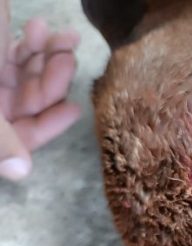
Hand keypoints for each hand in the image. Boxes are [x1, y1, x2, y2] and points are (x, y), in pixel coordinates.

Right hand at [0, 14, 80, 180]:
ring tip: (63, 37)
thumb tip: (20, 171)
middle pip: (32, 101)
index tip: (73, 108)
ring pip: (30, 75)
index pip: (26, 136)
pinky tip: (41, 29)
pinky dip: (31, 44)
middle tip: (68, 55)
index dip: (50, 125)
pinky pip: (18, 56)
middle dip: (53, 78)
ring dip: (48, 56)